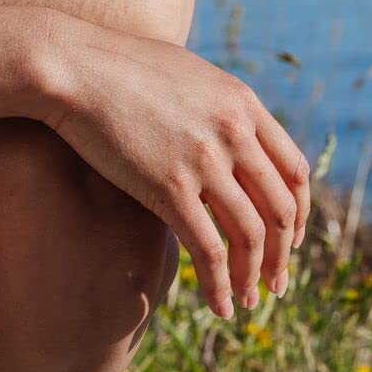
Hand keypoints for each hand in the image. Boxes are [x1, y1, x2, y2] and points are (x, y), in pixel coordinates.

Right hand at [33, 15, 310, 319]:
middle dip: (281, 255)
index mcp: (241, 102)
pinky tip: (219, 305)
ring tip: (247, 300)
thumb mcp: (187, 74)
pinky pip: (209, 251)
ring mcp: (204, 159)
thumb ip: (218, 106)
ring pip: (251, 236)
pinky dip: (220, 286)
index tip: (289, 240)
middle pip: (280, 208)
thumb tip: (232, 136)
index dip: (299, 213)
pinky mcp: (170, 186)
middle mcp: (233, 130)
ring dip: (253, 277)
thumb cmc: (118, 66)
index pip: (294, 170)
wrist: (73, 65)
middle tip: (275, 283)